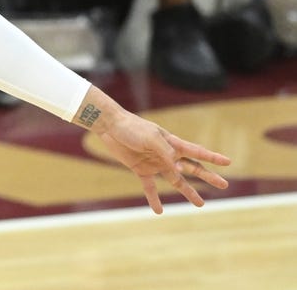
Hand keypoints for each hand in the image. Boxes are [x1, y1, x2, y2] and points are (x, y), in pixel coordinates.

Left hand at [96, 110, 230, 213]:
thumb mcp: (151, 138)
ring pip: (176, 181)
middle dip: (208, 176)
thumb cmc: (133, 128)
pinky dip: (154, 199)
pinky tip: (159, 211)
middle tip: (224, 185)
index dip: (212, 157)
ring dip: (188, 192)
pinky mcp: (141, 169)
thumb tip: (178, 169)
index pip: (197, 152)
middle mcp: (167, 155)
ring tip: (201, 204)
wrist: (110, 126)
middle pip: (192, 168)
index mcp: (172, 143)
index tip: (228, 162)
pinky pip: (150, 187)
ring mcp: (155, 163)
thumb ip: (166, 153)